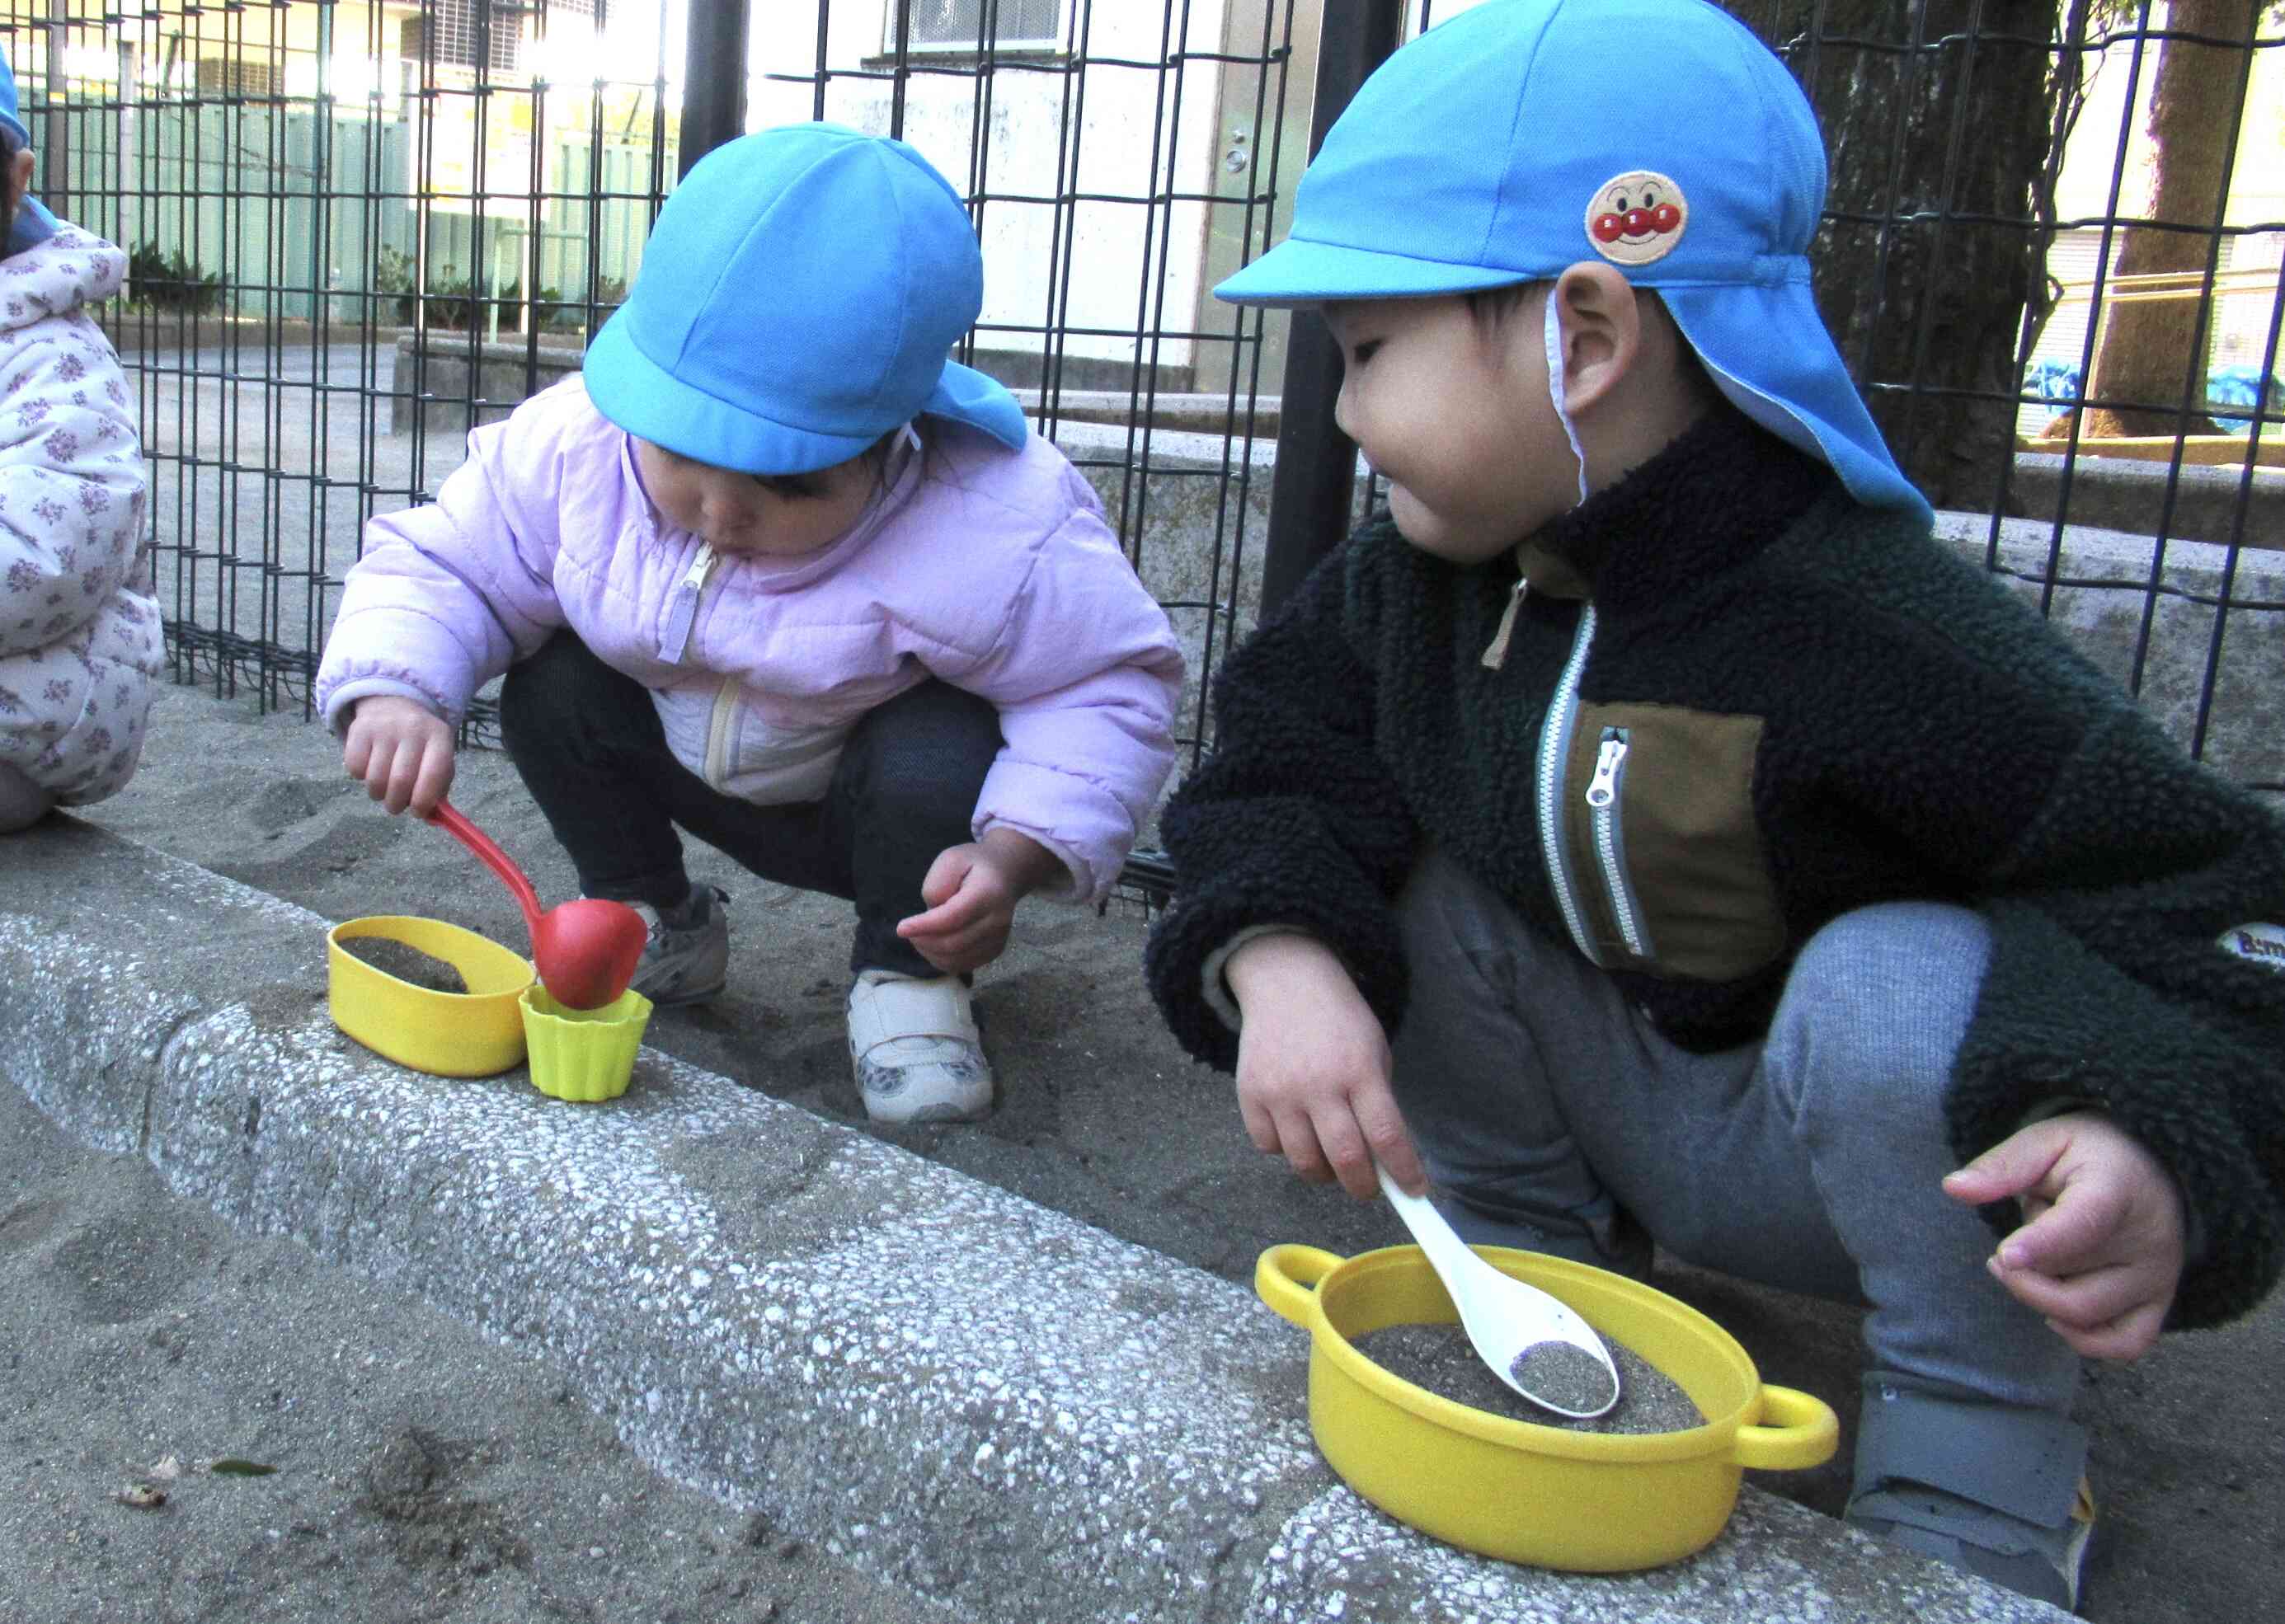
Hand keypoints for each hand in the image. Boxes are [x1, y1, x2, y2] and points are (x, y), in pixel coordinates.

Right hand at [342, 695, 455, 816]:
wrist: (394, 706)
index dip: (424, 800)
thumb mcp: (438, 759)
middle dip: (397, 803)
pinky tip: (370, 768)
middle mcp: (412, 729)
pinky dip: (360, 777)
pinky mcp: (358, 730)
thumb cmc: (421, 745)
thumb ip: (438, 790)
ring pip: (375, 779)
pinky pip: (354, 769)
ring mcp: (384, 728)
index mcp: (439, 737)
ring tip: (383, 788)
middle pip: (401, 780)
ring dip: (378, 794)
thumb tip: (429, 818)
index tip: (417, 813)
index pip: (434, 774)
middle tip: (395, 807)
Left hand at [896, 828, 1060, 974]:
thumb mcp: (950, 860)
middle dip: (924, 941)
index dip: (924, 926)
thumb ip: (937, 885)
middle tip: (908, 931)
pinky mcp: (995, 950)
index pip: (952, 918)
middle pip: (953, 943)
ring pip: (957, 960)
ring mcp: (999, 938)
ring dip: (930, 953)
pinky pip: (963, 965)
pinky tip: (934, 945)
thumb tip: (930, 914)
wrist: (1005, 874)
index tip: (901, 928)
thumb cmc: (973, 865)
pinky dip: (942, 960)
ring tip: (920, 936)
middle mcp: (998, 920)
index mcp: (988, 893)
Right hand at [1224, 933, 1425, 1200]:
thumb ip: (1377, 1100)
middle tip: (1369, 1187)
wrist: (1286, 983)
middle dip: (1364, 1186)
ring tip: (1331, 1161)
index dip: (1404, 1171)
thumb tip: (1385, 1160)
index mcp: (1359, 1070)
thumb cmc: (1340, 1022)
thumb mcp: (1373, 1050)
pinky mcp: (1250, 1095)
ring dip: (1324, 1173)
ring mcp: (1280, 1092)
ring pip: (1304, 1162)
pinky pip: (1269, 1147)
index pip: (1386, 1134)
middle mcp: (1318, 1084)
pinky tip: (1297, 1131)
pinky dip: (1286, 1150)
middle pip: (1345, 1159)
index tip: (1415, 1193)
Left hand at [1942, 1110, 2187, 1361]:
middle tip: (2009, 1249)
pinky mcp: (2161, 1301)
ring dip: (2040, 1296)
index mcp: (2115, 1189)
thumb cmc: (2089, 1154)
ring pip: (2084, 1313)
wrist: (2152, 1166)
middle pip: (2067, 1276)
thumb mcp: (2044, 1141)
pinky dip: (2084, 1340)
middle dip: (2022, 1268)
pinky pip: (2126, 1343)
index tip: (2004, 1255)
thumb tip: (1953, 1189)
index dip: (2042, 1244)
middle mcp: (2147, 1239)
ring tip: (2033, 1265)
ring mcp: (2158, 1275)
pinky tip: (2054, 1314)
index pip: (2083, 1224)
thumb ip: (2001, 1167)